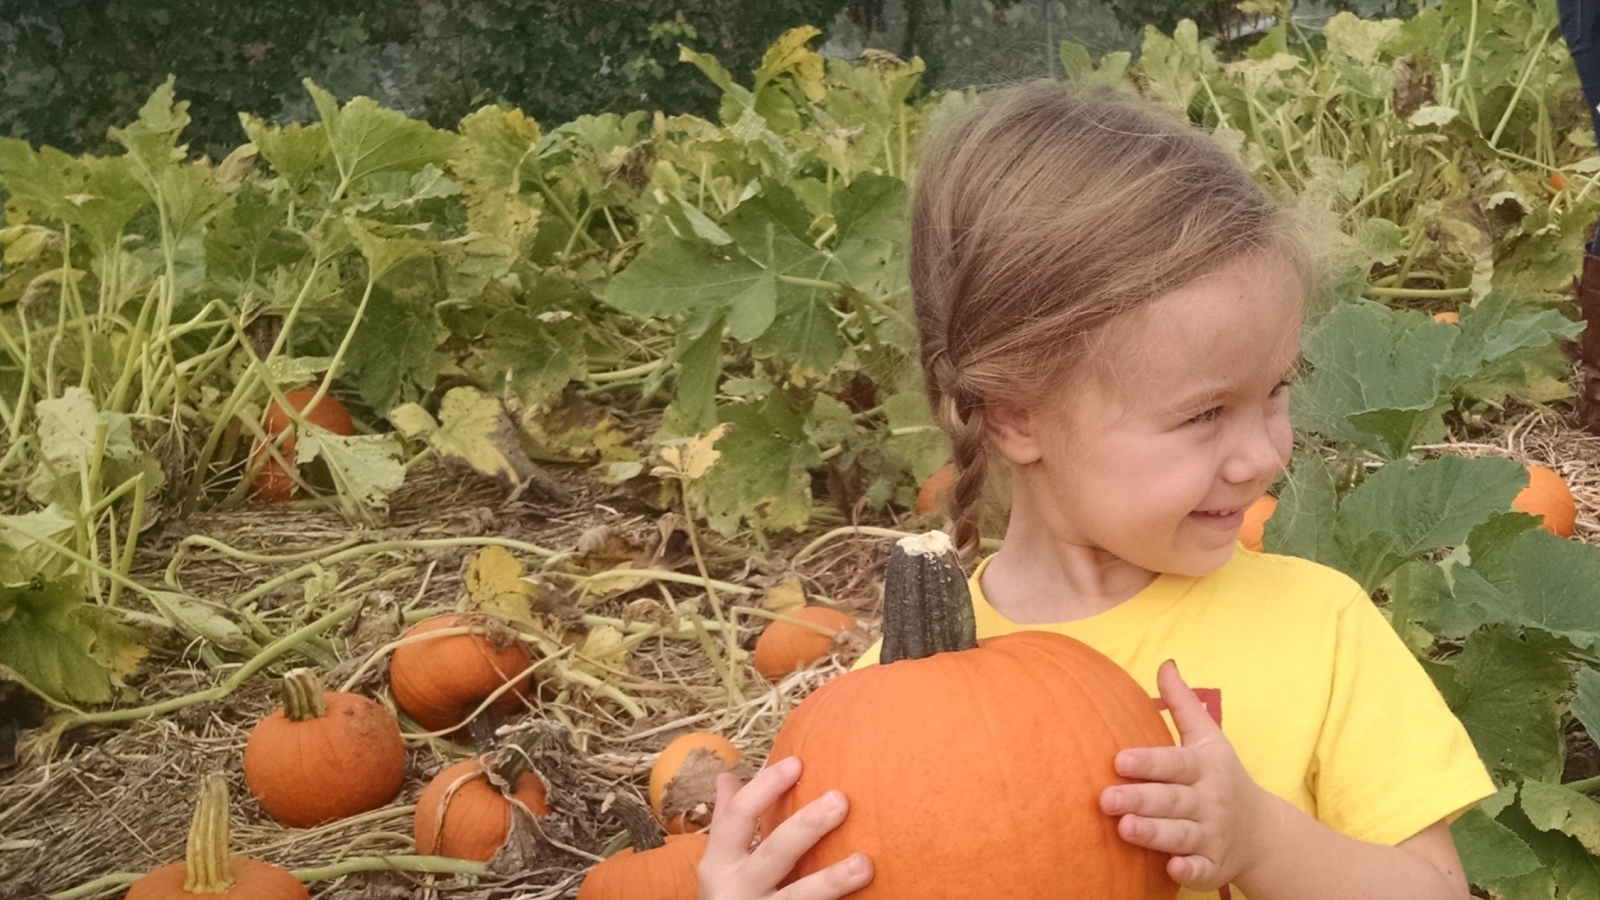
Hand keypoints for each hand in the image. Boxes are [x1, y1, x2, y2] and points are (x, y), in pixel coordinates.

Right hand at [698, 756, 873, 899]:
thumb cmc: (730, 894)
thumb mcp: (720, 862)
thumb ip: (728, 821)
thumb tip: (727, 774)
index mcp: (720, 863)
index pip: (738, 816)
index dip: (765, 788)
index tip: (797, 762)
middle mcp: (738, 890)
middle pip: (774, 854)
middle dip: (807, 826)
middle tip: (841, 799)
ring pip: (798, 898)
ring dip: (832, 880)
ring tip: (865, 864)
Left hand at [1098, 660, 1274, 891]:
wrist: (1264, 832)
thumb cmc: (1222, 777)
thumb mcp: (1209, 739)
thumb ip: (1183, 705)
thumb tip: (1165, 664)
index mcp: (1204, 768)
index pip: (1175, 763)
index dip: (1149, 762)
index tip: (1119, 759)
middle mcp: (1209, 802)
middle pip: (1172, 800)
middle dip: (1140, 799)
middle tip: (1104, 798)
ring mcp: (1212, 836)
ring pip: (1181, 835)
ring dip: (1154, 834)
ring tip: (1124, 829)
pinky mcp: (1214, 867)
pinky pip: (1202, 871)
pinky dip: (1190, 871)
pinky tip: (1173, 868)